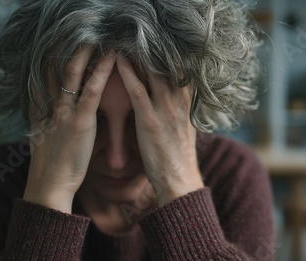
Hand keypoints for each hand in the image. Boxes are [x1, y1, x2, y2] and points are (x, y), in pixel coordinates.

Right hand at [23, 46, 116, 212]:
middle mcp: (52, 106)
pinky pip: (91, 92)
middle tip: (83, 35)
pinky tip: (110, 59)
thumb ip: (53, 122)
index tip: (67, 46)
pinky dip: (101, 73)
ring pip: (74, 74)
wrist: (49, 185)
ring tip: (97, 37)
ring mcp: (65, 113)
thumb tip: (59, 116)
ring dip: (86, 53)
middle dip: (71, 50)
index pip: (49, 76)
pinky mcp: (79, 122)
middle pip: (59, 69)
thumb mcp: (48, 138)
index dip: (58, 59)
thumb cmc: (54, 165)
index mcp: (44, 109)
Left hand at [116, 54, 203, 206]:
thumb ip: (177, 110)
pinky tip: (119, 61)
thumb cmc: (177, 157)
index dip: (166, 54)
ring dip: (139, 55)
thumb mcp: (182, 128)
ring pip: (152, 73)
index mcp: (186, 103)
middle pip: (166, 66)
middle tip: (137, 34)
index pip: (178, 70)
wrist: (179, 179)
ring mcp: (165, 110)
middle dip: (152, 50)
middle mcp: (178, 102)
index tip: (155, 42)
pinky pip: (138, 91)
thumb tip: (170, 99)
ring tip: (126, 39)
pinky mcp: (150, 120)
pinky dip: (128, 74)